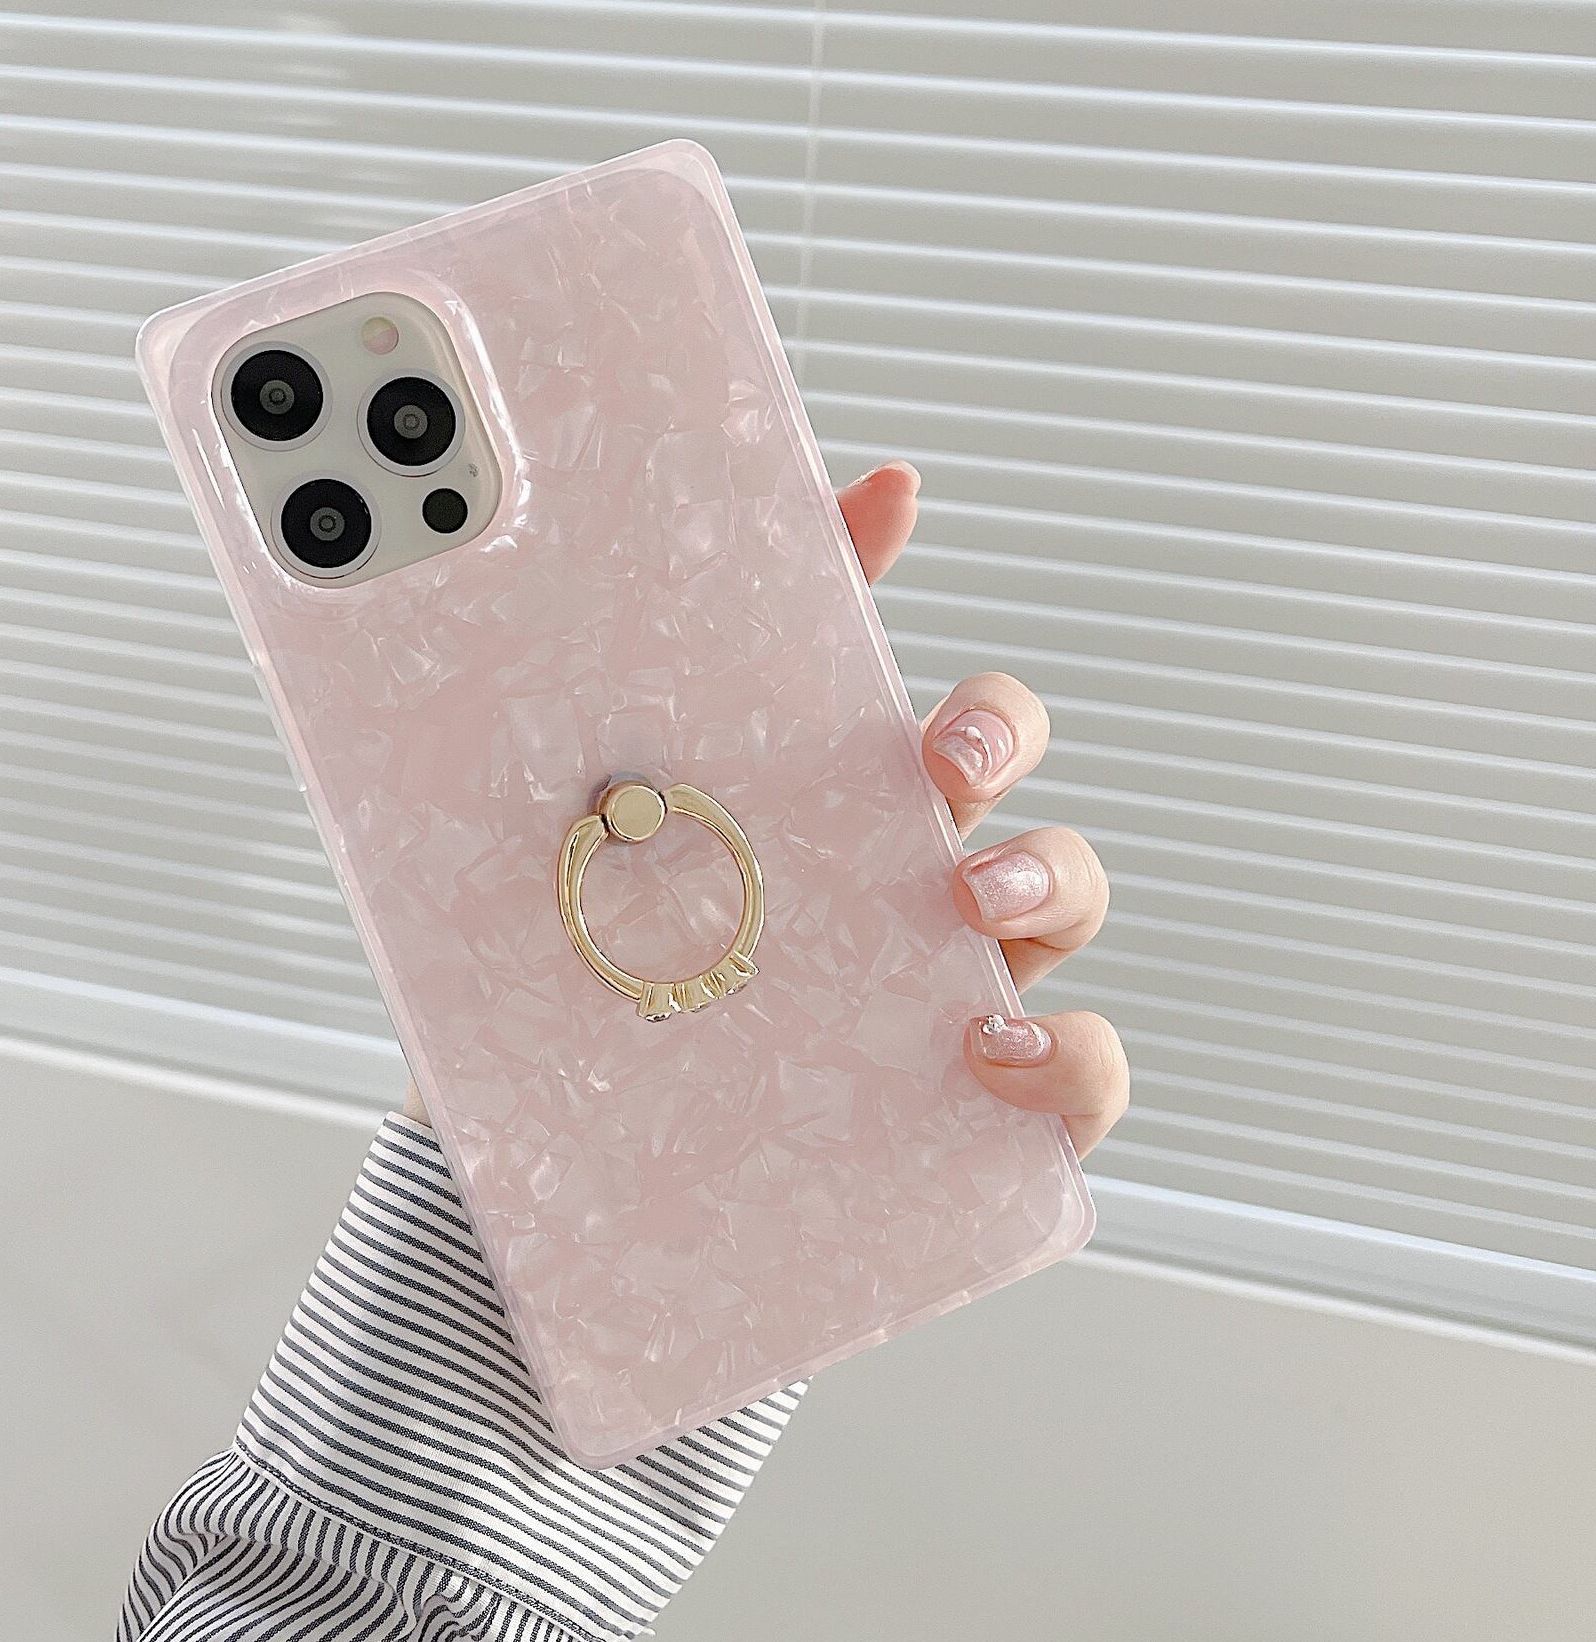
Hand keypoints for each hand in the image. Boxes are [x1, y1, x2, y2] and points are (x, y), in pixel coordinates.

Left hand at [405, 458, 1126, 1155]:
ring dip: (1051, 881)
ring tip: (974, 905)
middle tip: (943, 778)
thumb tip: (839, 502)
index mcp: (863, 835)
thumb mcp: (631, 819)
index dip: (982, 712)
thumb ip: (708, 669)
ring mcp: (964, 1004)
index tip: (929, 718)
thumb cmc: (621, 968)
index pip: (968, 742)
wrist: (564, 1139)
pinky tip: (994, 1052)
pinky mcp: (982, 1116)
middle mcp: (927, 908)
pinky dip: (1072, 1060)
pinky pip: (1079, 1083)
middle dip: (1007, 764)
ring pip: (1073, 911)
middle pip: (1027, 795)